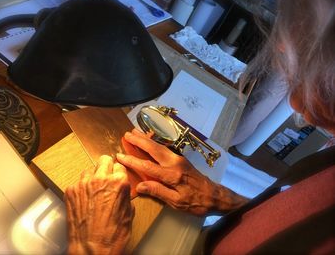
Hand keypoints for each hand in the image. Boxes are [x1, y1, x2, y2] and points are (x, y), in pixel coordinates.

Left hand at [65, 155, 133, 254]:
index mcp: (119, 183)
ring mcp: (83, 184)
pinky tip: (84, 202)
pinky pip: (77, 184)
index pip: (120, 166)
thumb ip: (125, 196)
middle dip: (106, 168)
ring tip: (93, 193)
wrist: (91, 250)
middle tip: (105, 178)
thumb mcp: (129, 214)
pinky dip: (80, 190)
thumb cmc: (112, 237)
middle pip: (104, 161)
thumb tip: (122, 191)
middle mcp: (101, 180)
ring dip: (92, 178)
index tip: (116, 177)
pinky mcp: (71, 191)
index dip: (118, 173)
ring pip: (88, 170)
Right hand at [117, 129, 247, 215]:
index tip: (120, 155)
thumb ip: (158, 191)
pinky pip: (165, 147)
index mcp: (172, 175)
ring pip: (159, 146)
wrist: (215, 195)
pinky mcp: (181, 159)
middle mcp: (174, 163)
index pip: (147, 166)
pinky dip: (155, 142)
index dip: (132, 160)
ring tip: (135, 131)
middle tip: (126, 134)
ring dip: (146, 138)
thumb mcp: (176, 202)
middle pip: (153, 149)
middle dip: (139, 141)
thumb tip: (140, 186)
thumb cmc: (196, 202)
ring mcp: (179, 159)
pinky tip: (150, 139)